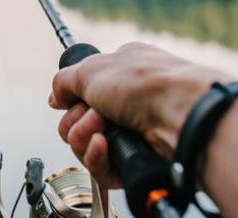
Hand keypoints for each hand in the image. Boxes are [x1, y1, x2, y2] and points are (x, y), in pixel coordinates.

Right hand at [48, 42, 230, 187]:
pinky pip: (101, 168)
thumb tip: (55, 98)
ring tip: (100, 130)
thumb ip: (64, 81)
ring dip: (83, 137)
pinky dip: (96, 157)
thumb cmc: (144, 83)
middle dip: (75, 120)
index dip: (71, 99)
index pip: (82, 92)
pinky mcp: (136, 160)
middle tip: (91, 114)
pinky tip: (104, 146)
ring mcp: (133, 132)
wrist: (182, 114)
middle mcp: (128, 102)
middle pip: (78, 121)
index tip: (70, 100)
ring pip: (86, 146)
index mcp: (121, 72)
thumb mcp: (91, 68)